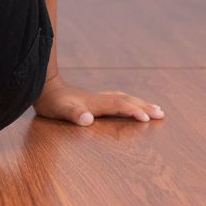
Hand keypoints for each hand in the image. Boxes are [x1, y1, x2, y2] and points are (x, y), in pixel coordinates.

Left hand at [33, 74, 164, 125]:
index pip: (118, 106)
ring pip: (123, 98)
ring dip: (139, 103)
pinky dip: (128, 102)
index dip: (132, 111)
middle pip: (125, 100)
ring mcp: (96, 97)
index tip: (147, 119)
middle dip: (144, 106)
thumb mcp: (59, 110)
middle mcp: (98, 98)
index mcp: (94, 103)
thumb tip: (88, 119)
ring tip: (154, 108)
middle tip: (162, 113)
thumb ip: (73, 114)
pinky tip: (129, 105)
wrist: (43, 86)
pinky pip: (117, 99)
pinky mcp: (93, 99)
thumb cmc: (51, 101)